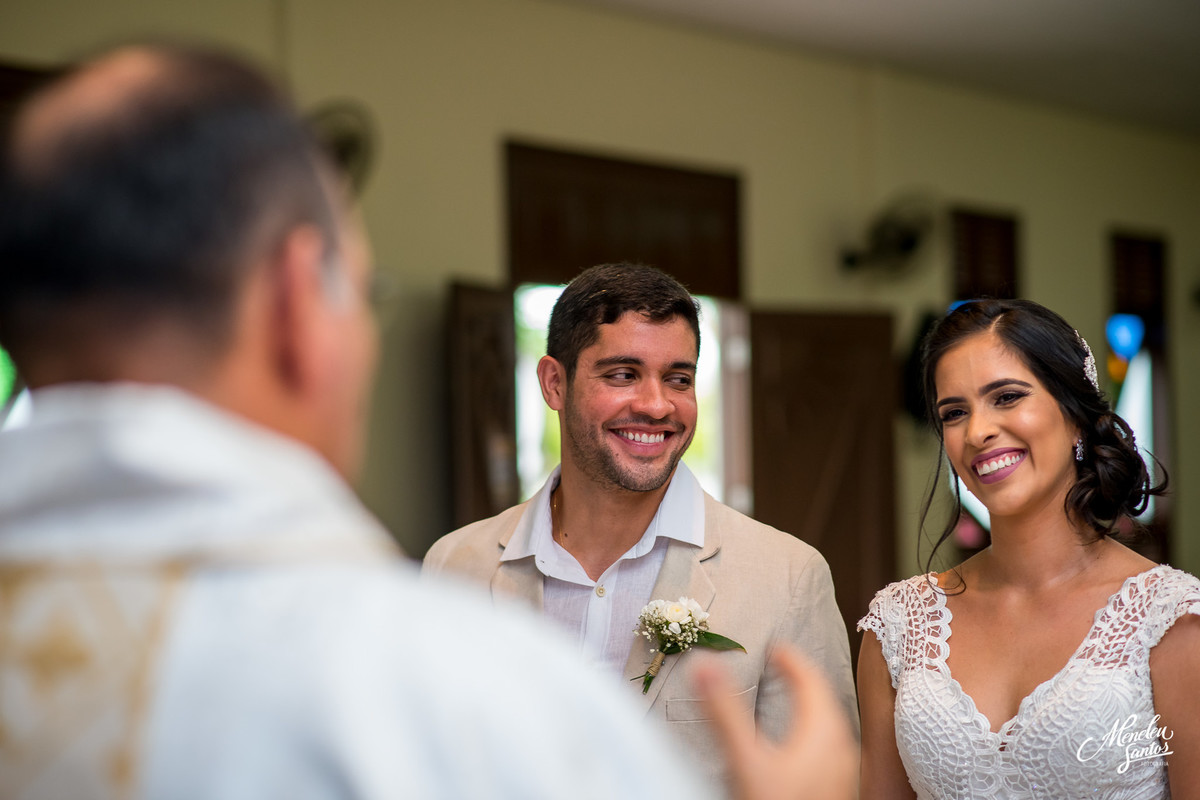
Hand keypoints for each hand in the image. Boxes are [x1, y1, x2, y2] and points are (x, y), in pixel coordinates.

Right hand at [693, 645, 856, 799]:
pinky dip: (811, 733)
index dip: (792, 659)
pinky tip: (796, 749)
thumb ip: (723, 711)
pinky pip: (828, 749)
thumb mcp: (744, 759)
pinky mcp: (837, 791)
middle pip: (824, 700)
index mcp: (823, 731)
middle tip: (782, 667)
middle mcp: (841, 748)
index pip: (811, 679)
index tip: (776, 648)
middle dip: (801, 679)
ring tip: (789, 700)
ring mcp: (843, 773)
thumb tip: (703, 665)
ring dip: (808, 707)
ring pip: (829, 726)